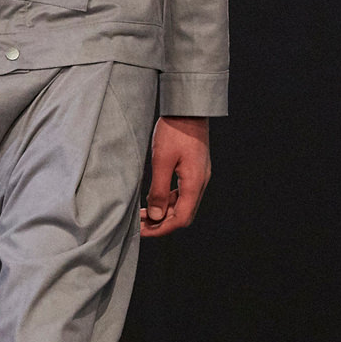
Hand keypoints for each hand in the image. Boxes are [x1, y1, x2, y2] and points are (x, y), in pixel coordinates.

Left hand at [140, 116, 210, 238]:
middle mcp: (200, 183)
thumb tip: (156, 216)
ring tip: (143, 214)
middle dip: (162, 223)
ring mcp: (199, 177)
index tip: (142, 231)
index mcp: (195, 183)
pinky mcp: (195, 171)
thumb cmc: (174, 131)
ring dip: (164, 213)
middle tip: (140, 225)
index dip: (161, 229)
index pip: (181, 219)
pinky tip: (155, 199)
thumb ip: (159, 191)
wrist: (188, 110)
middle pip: (183, 215)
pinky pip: (183, 193)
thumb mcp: (161, 161)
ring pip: (183, 205)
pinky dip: (169, 201)